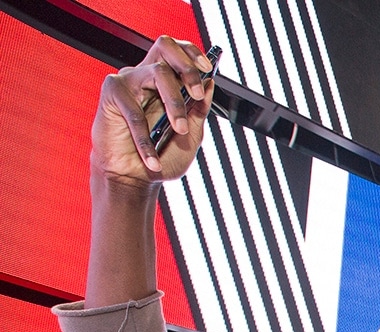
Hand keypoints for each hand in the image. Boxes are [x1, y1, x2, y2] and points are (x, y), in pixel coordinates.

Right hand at [92, 36, 214, 185]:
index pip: (179, 51)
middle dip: (187, 67)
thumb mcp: (191, 135)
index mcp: (167, 82)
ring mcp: (129, 82)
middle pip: (165, 47)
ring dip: (174, 104)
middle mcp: (147, 76)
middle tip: (197, 93)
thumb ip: (199, 110)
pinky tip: (152, 159)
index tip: (208, 68)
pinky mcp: (111, 94)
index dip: (193, 53)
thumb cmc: (162, 156)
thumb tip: (210, 83)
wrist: (134, 178)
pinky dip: (146, 139)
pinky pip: (134, 109)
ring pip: (157, 73)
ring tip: (179, 132)